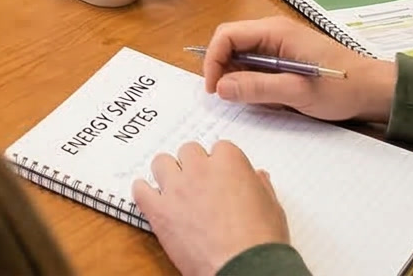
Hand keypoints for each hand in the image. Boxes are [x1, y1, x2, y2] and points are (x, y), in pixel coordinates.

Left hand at [133, 141, 290, 275]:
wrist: (245, 269)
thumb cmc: (261, 243)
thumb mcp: (273, 209)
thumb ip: (260, 187)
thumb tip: (258, 176)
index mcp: (229, 163)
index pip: (219, 149)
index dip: (220, 165)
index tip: (222, 177)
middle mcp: (199, 169)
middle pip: (188, 151)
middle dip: (194, 166)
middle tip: (200, 185)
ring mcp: (176, 188)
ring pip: (161, 163)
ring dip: (168, 174)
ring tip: (176, 191)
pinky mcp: (159, 210)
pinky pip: (140, 190)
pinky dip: (144, 193)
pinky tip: (153, 201)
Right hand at [197, 17, 394, 121]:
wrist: (375, 90)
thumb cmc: (340, 88)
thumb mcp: (297, 92)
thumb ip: (257, 88)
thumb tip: (220, 88)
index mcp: (275, 31)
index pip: (227, 35)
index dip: (213, 60)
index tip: (213, 89)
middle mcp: (274, 32)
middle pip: (232, 43)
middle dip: (222, 68)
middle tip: (225, 96)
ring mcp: (280, 43)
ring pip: (243, 55)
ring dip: (238, 76)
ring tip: (246, 99)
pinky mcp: (287, 56)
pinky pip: (257, 64)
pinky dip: (252, 79)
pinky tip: (263, 96)